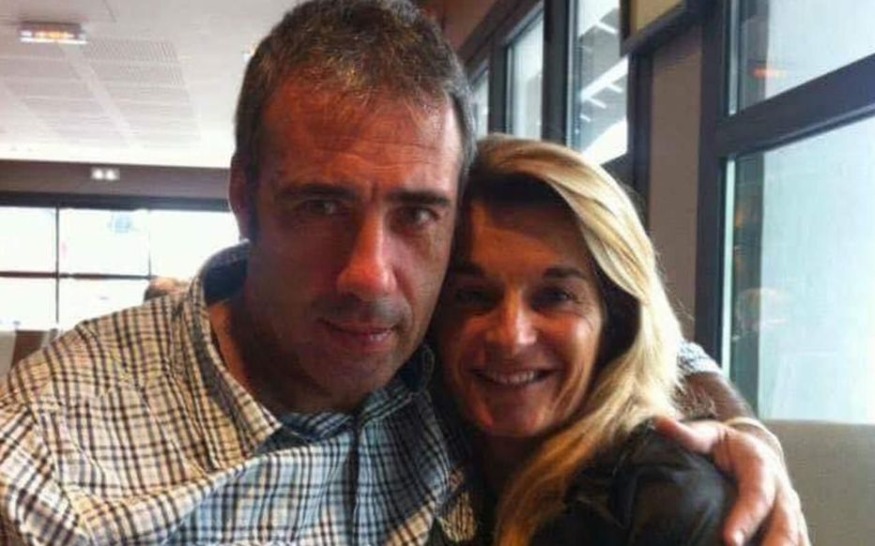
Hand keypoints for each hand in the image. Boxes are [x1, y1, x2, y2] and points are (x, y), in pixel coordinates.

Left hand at [654, 417, 809, 545]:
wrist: (755, 449)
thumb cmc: (726, 445)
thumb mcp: (709, 435)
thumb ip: (688, 434)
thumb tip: (660, 423)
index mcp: (761, 466)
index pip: (756, 494)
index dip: (746, 517)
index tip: (729, 539)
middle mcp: (782, 490)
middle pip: (785, 521)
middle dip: (775, 544)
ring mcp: (790, 509)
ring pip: (796, 535)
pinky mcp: (792, 524)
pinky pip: (799, 542)